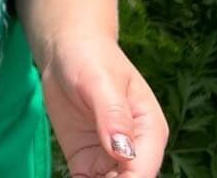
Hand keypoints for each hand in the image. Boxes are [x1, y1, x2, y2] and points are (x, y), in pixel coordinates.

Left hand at [40, 36, 167, 177]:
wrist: (66, 51)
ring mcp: (110, 160)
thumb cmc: (90, 57)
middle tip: (87, 175)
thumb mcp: (100, 80)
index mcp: (150, 131)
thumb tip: (123, 151)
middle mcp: (135, 151)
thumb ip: (113, 114)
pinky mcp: (87, 162)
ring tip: (80, 174)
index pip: (143, 170)